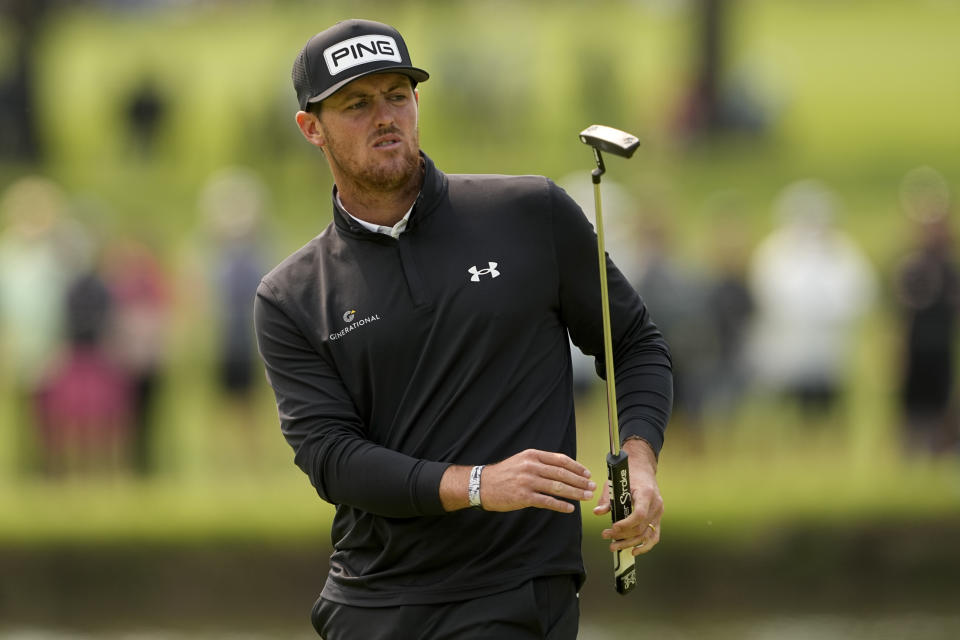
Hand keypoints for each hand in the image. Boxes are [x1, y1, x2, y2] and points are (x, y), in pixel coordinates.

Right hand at [440, 449, 595, 512]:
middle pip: (562, 474)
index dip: (576, 467)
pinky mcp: (524, 497)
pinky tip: (569, 508)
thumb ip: (539, 462)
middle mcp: (531, 466)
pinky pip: (547, 501)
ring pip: (558, 487)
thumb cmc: (503, 474)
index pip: (560, 460)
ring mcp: (528, 482)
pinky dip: (561, 506)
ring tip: (586, 497)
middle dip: (580, 481)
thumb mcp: (521, 461)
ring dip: (575, 493)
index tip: (586, 473)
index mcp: (532, 455)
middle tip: (592, 486)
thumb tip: (561, 469)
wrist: (481, 484)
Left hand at [593, 438, 662, 555]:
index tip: (613, 527)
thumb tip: (598, 512)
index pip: (639, 514)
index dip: (626, 524)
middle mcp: (656, 505)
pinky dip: (645, 546)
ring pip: (647, 535)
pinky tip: (633, 551)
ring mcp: (659, 513)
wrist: (642, 468)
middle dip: (622, 535)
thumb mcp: (615, 483)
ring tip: (614, 546)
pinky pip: (654, 536)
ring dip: (629, 543)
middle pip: (641, 527)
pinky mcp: (658, 518)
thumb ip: (607, 499)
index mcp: (646, 494)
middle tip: (606, 536)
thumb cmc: (629, 474)